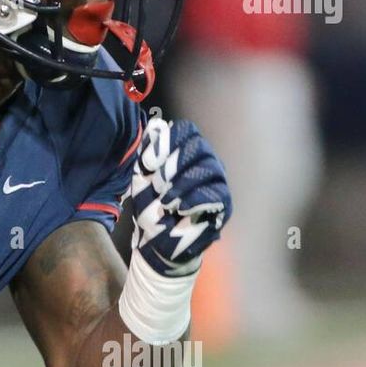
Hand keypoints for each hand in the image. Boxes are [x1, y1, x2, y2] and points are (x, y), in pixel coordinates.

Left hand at [123, 117, 230, 275]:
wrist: (157, 240)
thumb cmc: (151, 206)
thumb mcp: (142, 177)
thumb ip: (148, 153)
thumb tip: (156, 126)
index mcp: (187, 153)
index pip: (187, 132)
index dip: (168, 142)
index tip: (149, 163)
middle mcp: (206, 163)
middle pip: (199, 147)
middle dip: (175, 163)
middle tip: (158, 182)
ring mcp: (217, 183)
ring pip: (208, 169)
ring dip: (182, 183)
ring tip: (166, 200)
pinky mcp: (223, 204)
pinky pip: (215, 194)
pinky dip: (194, 199)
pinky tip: (180, 208)